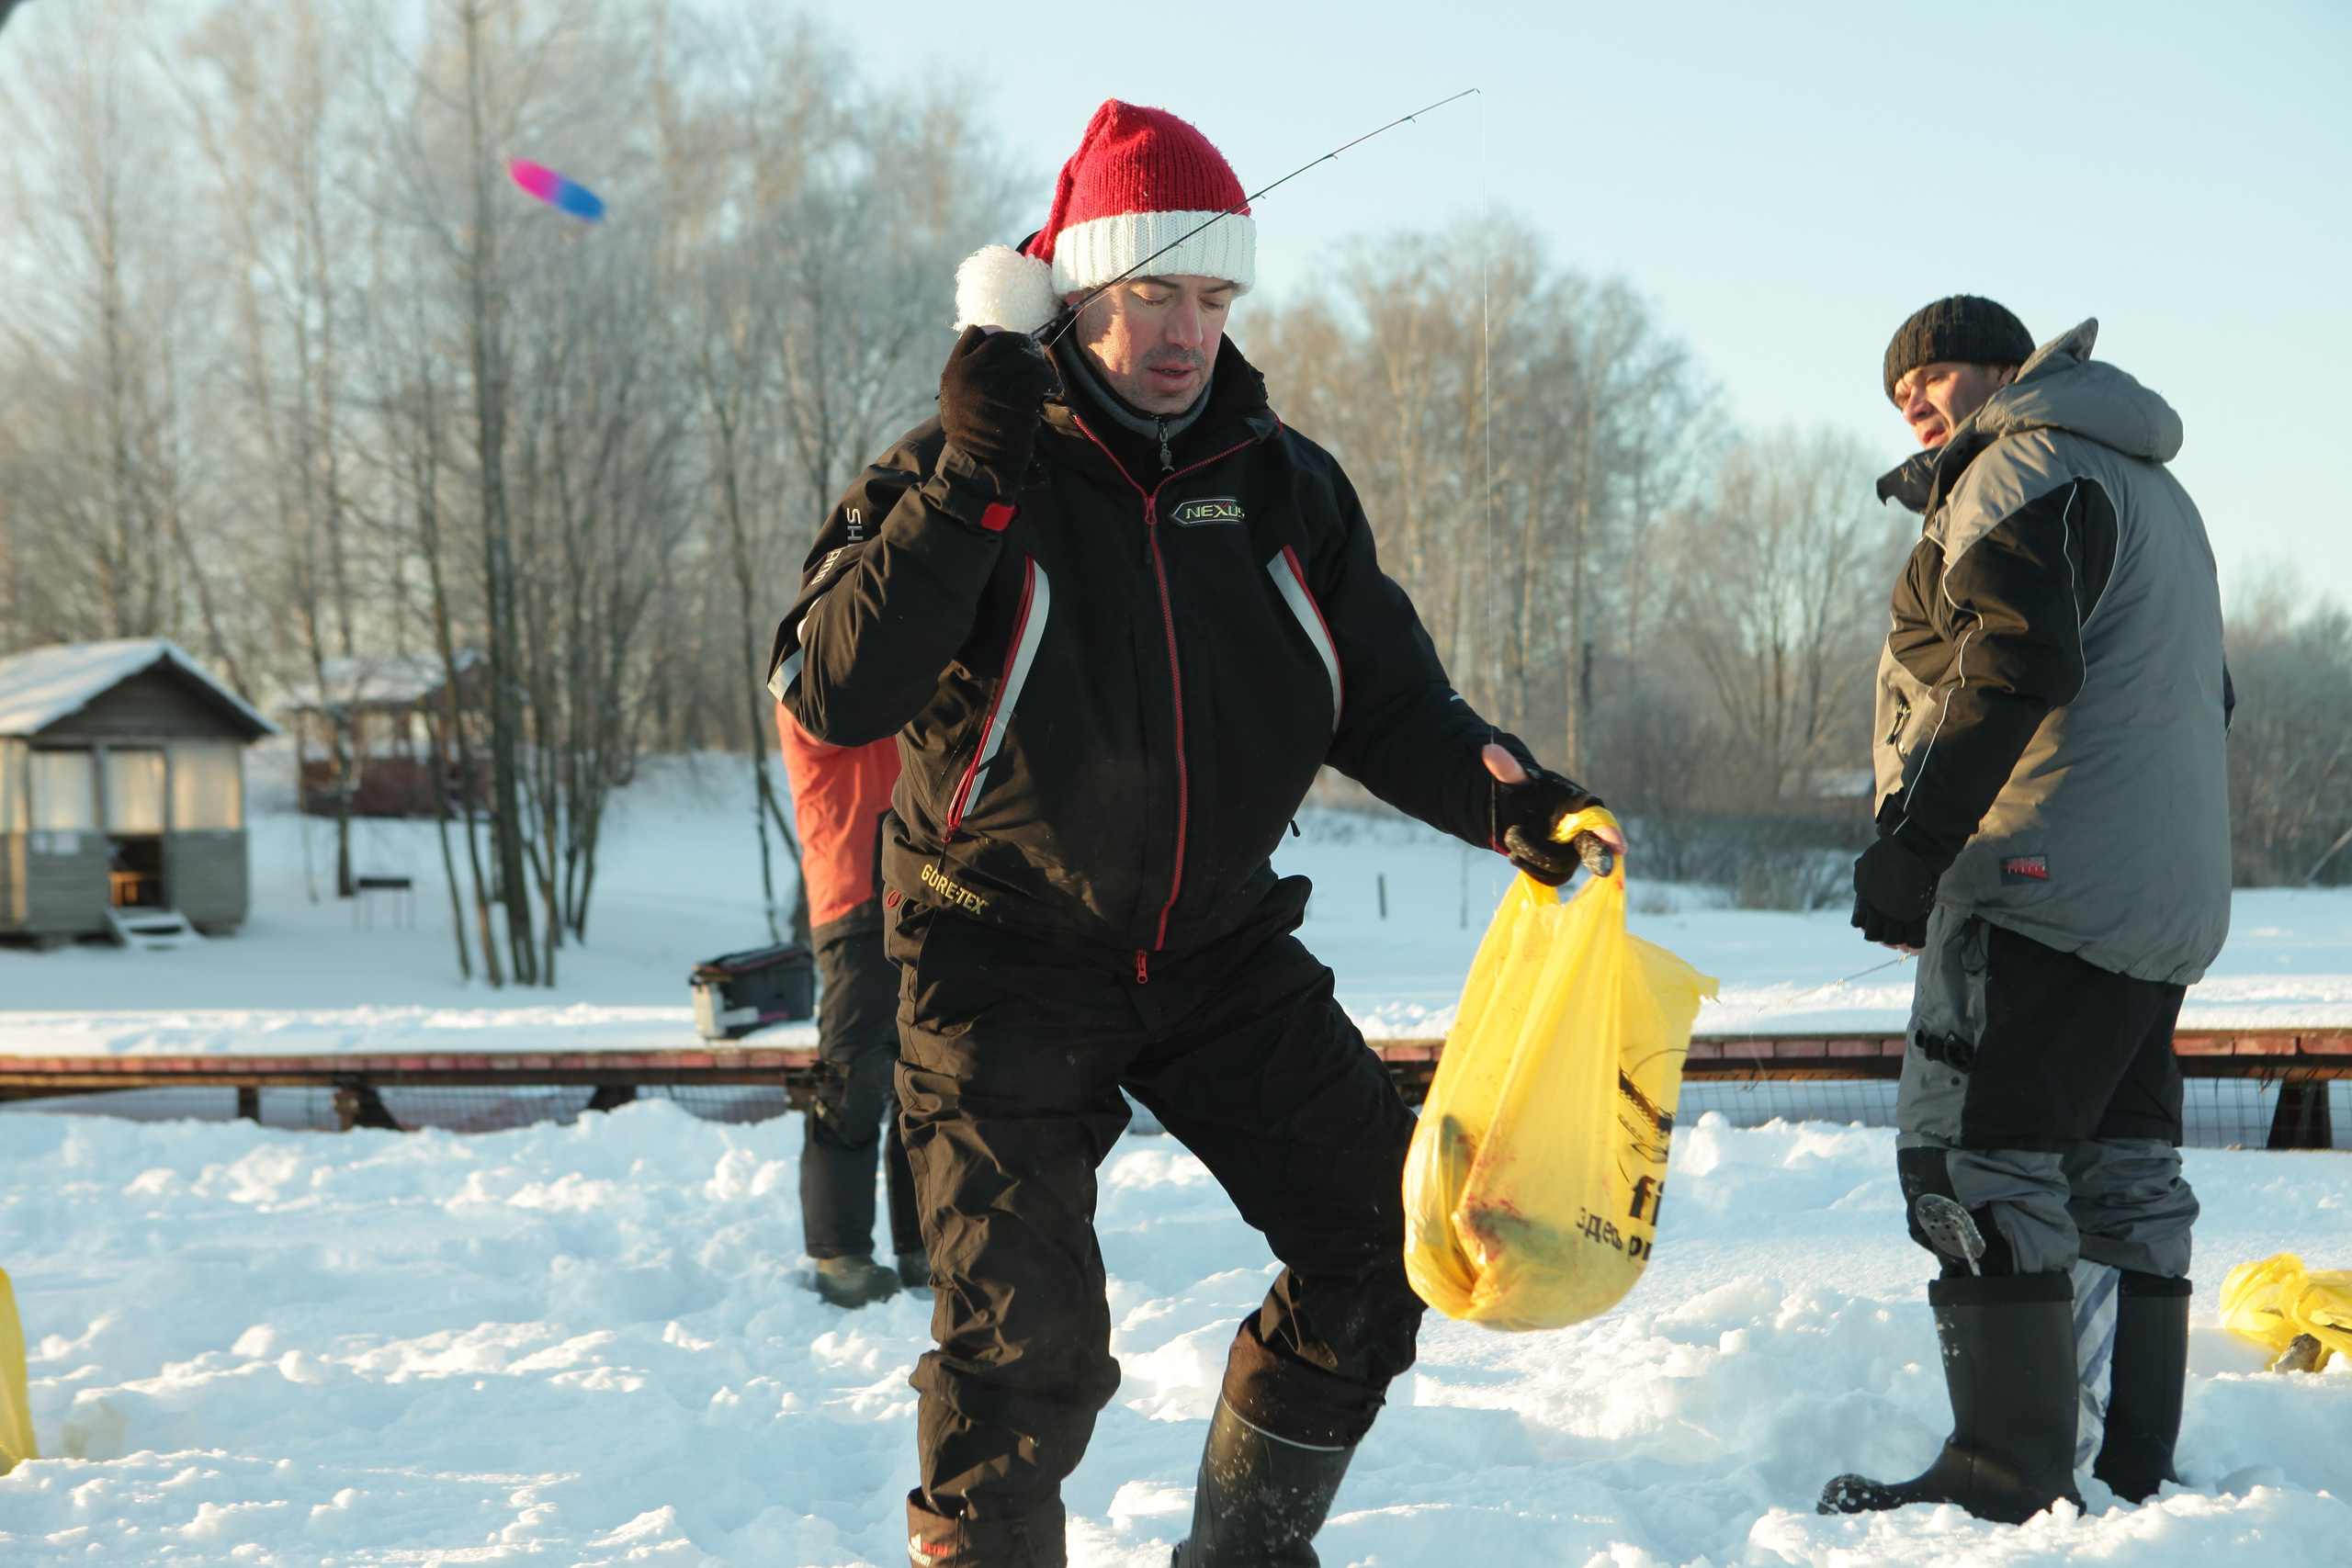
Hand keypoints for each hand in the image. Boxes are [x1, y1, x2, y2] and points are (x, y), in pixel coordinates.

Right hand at [939, 325, 1054, 486]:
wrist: (980, 464)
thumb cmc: (973, 431)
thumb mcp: (957, 395)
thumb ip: (970, 370)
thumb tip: (994, 336)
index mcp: (954, 369)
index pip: (977, 334)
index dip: (1001, 338)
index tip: (1015, 348)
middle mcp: (972, 372)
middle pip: (1008, 342)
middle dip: (1027, 348)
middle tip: (1037, 360)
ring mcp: (995, 384)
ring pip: (1028, 358)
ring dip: (1042, 368)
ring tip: (1045, 382)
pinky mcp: (1018, 398)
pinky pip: (1043, 378)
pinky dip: (1052, 383)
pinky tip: (1052, 392)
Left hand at [1482, 744, 1619, 885]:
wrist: (1515, 811)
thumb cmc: (1526, 790)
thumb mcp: (1515, 778)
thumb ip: (1507, 767)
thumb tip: (1489, 750)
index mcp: (1581, 804)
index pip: (1598, 817)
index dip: (1608, 831)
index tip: (1618, 846)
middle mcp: (1584, 830)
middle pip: (1591, 848)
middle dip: (1593, 856)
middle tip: (1597, 867)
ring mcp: (1573, 853)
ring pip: (1560, 866)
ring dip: (1533, 854)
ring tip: (1513, 835)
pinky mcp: (1559, 870)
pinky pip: (1548, 877)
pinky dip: (1529, 867)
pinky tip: (1516, 854)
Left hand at [1852, 837, 1935, 950]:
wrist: (1915, 851)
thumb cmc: (1893, 854)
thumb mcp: (1869, 862)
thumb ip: (1864, 870)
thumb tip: (1859, 864)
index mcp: (1864, 899)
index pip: (1861, 924)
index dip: (1870, 929)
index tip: (1879, 931)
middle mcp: (1876, 911)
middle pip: (1876, 937)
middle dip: (1885, 940)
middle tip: (1895, 942)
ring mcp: (1895, 916)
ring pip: (1893, 941)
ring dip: (1899, 944)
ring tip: (1905, 945)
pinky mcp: (1914, 917)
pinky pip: (1914, 939)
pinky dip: (1915, 946)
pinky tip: (1916, 949)